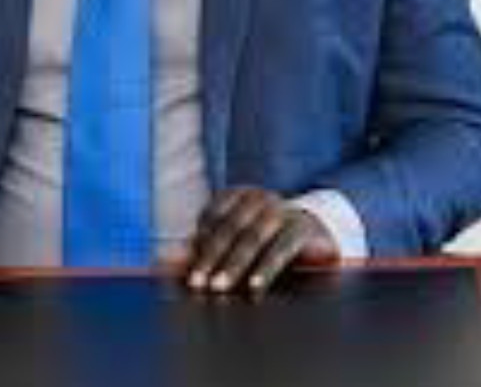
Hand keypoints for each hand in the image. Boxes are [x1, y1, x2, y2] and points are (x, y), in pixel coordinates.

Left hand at [185, 186, 338, 294]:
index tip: (184, 269)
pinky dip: (265, 269)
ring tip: (218, 287)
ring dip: (233, 265)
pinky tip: (254, 287)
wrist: (316, 233)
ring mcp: (281, 210)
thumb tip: (164, 262)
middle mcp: (258, 197)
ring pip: (252, 238)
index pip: (210, 218)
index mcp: (236, 194)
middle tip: (196, 283)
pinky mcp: (301, 228)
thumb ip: (203, 250)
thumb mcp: (234, 243)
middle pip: (228, 228)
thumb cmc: (266, 240)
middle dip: (210, 257)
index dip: (196, 243)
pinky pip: (280, 249)